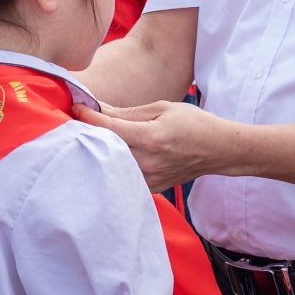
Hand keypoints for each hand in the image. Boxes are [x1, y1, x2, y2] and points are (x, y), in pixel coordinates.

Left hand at [73, 100, 230, 190]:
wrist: (218, 150)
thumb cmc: (194, 124)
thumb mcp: (163, 108)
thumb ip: (129, 113)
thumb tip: (101, 109)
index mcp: (151, 137)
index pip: (108, 127)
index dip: (88, 116)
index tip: (76, 107)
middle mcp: (148, 161)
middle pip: (106, 147)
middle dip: (92, 132)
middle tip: (81, 120)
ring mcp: (149, 177)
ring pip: (113, 164)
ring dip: (103, 150)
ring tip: (97, 136)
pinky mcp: (151, 187)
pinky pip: (125, 174)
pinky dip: (117, 163)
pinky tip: (117, 153)